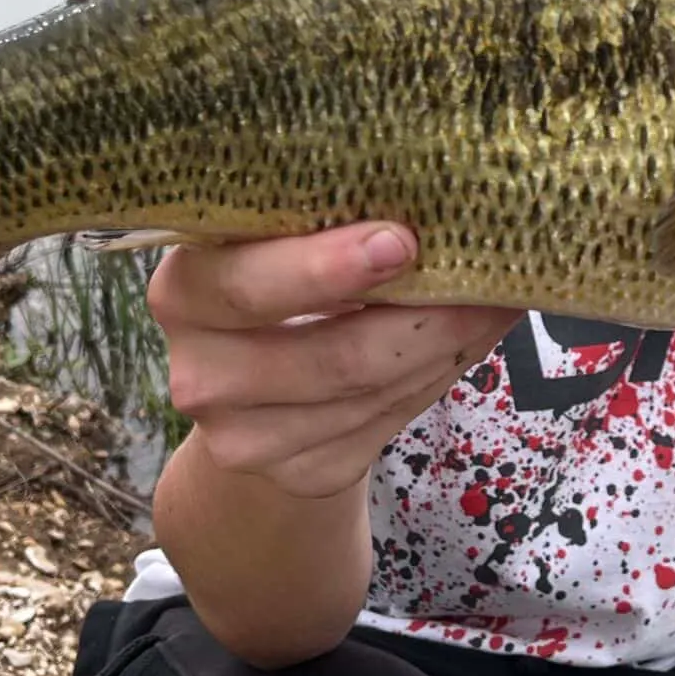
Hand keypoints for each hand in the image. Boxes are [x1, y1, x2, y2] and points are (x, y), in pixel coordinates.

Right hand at [149, 223, 519, 498]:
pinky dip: (435, 376)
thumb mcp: (279, 242)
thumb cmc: (282, 282)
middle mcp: (199, 374)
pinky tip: (460, 342)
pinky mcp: (297, 474)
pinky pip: (387, 422)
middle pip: (330, 356)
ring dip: (445, 345)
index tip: (401, 241)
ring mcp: (243, 438)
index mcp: (182, 291)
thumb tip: (439, 201)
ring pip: (371, 392)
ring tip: (493, 300)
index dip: (326, 268)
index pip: (248, 285)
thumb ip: (328, 223)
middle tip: (485, 279)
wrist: (258, 388)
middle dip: (421, 316)